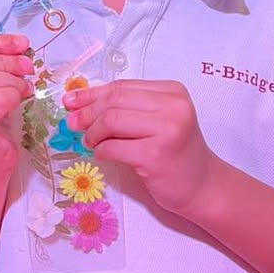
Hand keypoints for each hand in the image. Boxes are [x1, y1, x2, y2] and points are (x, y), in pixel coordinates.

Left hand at [64, 79, 215, 217]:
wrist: (202, 186)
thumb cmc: (176, 153)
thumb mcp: (158, 121)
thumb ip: (127, 108)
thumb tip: (79, 102)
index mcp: (173, 92)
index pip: (123, 86)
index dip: (92, 93)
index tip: (70, 100)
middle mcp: (173, 106)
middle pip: (114, 101)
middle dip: (87, 112)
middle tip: (72, 123)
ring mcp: (167, 130)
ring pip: (111, 121)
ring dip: (93, 133)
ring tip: (90, 142)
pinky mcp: (156, 155)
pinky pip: (114, 147)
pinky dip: (102, 150)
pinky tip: (102, 154)